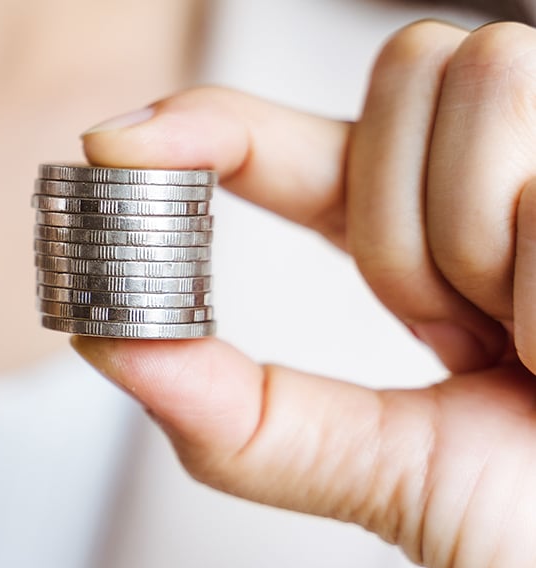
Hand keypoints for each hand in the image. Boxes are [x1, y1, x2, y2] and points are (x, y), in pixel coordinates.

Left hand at [76, 21, 535, 566]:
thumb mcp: (399, 478)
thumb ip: (254, 422)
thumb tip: (110, 349)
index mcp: (446, 249)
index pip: (305, 146)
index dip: (211, 125)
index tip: (110, 143)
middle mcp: (521, 182)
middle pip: (401, 76)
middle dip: (401, 215)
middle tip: (473, 328)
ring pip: (473, 75)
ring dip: (482, 229)